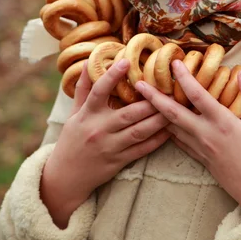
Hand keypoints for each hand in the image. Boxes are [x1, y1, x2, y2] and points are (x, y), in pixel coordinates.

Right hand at [40, 60, 169, 227]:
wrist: (65, 177)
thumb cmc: (72, 139)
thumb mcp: (74, 113)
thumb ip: (84, 87)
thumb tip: (89, 62)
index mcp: (87, 115)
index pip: (99, 92)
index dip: (112, 76)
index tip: (125, 61)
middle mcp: (99, 130)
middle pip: (128, 113)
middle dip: (149, 101)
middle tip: (166, 88)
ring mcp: (110, 147)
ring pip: (139, 132)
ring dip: (158, 119)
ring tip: (174, 107)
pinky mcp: (119, 162)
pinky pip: (142, 150)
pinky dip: (157, 140)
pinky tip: (170, 130)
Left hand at [135, 61, 240, 215]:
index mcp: (222, 123)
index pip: (197, 95)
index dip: (183, 78)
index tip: (173, 63)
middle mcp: (206, 135)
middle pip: (173, 113)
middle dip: (154, 97)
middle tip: (138, 84)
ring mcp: (201, 149)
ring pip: (172, 128)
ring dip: (157, 113)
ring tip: (144, 100)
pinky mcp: (201, 160)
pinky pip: (180, 142)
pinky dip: (169, 130)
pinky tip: (163, 123)